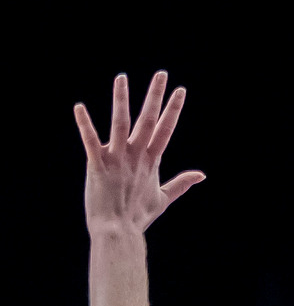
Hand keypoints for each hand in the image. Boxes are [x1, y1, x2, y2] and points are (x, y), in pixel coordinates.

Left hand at [75, 72, 203, 235]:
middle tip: (161, 75)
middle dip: (155, 96)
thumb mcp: (163, 198)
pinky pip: (90, 140)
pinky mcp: (97, 164)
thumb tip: (202, 175)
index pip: (166, 129)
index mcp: (151, 161)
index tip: (180, 90)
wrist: (118, 231)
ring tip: (122, 77)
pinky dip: (85, 124)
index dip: (173, 109)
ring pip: (121, 123)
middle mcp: (136, 156)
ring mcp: (118, 159)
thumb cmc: (138, 216)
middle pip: (149, 120)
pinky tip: (79, 107)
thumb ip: (181, 183)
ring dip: (121, 99)